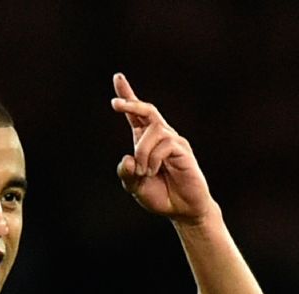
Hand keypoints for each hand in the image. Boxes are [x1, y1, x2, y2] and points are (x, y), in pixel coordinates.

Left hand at [111, 72, 212, 222]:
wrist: (182, 210)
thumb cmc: (159, 196)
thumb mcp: (134, 186)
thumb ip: (126, 173)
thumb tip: (128, 158)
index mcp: (145, 142)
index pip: (136, 115)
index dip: (127, 95)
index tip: (118, 77)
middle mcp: (160, 136)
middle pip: (147, 111)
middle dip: (130, 103)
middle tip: (115, 104)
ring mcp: (173, 141)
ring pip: (153, 131)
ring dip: (142, 152)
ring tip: (144, 172)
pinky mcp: (183, 150)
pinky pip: (164, 144)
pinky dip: (153, 158)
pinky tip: (153, 171)